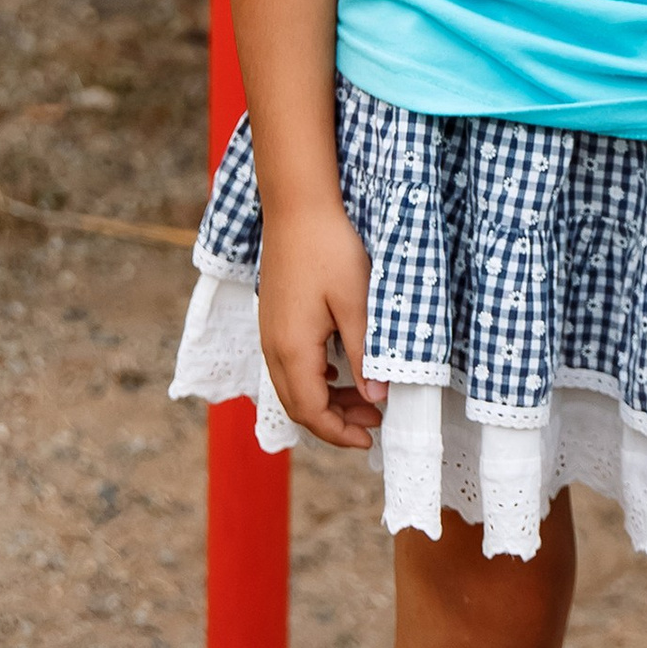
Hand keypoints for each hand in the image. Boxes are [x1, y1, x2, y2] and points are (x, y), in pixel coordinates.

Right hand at [256, 192, 386, 449]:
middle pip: (298, 406)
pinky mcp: (274, 320)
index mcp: (292, 350)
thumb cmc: (330, 250)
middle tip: (376, 422)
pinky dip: (316, 380)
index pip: (311, 412)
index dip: (339, 434)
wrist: (298, 207)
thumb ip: (365, 355)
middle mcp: (273, 348)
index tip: (371, 439)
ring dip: (327, 401)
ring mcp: (270, 333)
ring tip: (367, 399)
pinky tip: (342, 371)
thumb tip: (377, 399)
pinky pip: (290, 366)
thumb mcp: (356, 304)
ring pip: (293, 387)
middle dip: (336, 422)